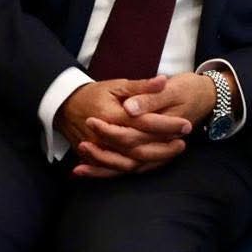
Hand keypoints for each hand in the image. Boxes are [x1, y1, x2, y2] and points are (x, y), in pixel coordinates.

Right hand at [58, 76, 192, 179]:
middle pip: (138, 148)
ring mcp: (98, 150)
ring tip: (174, 151)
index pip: (143, 123)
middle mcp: (103, 136)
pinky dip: (138, 168)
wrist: (65, 106)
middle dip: (164, 147)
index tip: (185, 124)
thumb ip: (141, 86)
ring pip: (130, 162)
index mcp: (110, 115)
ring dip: (154, 160)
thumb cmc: (95, 94)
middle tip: (184, 141)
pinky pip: (118, 170)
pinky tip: (155, 163)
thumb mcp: (118, 85)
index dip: (166, 125)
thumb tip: (163, 80)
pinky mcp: (95, 158)